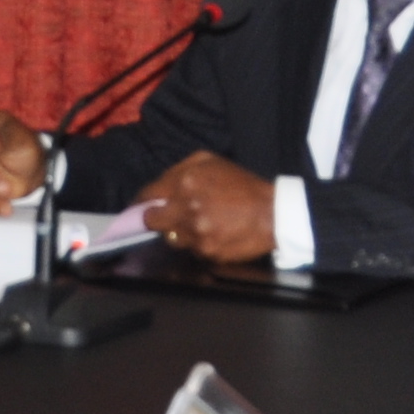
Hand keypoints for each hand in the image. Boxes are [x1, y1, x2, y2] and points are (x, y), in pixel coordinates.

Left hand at [135, 154, 277, 262]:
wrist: (272, 213)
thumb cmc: (242, 185)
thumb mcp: (210, 161)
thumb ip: (179, 170)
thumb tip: (159, 186)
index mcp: (185, 181)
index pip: (148, 195)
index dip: (142, 202)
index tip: (141, 206)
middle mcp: (186, 208)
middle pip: (152, 221)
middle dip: (155, 219)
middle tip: (165, 217)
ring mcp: (196, 232)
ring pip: (170, 238)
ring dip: (179, 231)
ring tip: (198, 224)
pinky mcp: (206, 251)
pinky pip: (191, 250)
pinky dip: (197, 243)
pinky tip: (212, 233)